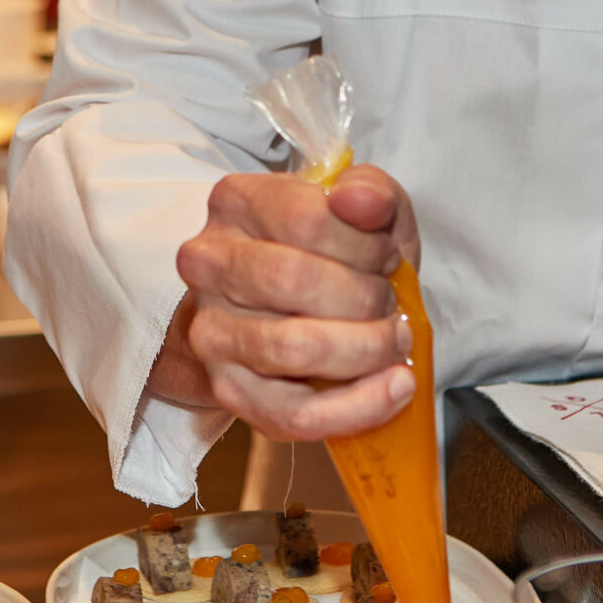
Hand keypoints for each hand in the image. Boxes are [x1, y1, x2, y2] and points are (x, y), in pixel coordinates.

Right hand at [152, 165, 422, 439]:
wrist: (295, 311)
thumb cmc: (334, 254)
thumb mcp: (363, 209)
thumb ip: (371, 191)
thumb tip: (361, 199)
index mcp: (235, 202)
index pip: (305, 219)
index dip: (364, 244)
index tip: (388, 257)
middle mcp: (208, 264)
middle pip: (294, 280)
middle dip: (365, 297)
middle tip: (390, 304)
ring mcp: (211, 331)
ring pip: (293, 346)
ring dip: (365, 348)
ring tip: (394, 342)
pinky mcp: (229, 390)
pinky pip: (294, 411)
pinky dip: (357, 405)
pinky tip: (393, 388)